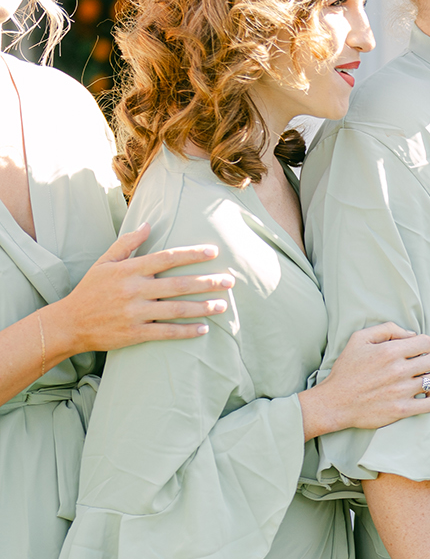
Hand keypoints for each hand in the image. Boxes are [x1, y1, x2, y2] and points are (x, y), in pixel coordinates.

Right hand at [49, 225, 234, 358]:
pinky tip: (204, 328)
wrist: (70, 323)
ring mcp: (135, 312)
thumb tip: (148, 225)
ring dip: (202, 307)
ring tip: (223, 305)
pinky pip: (166, 331)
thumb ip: (127, 243)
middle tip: (230, 281)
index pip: (167, 258)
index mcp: (129, 270)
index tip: (214, 252)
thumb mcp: (104, 262)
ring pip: (176, 309)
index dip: (192, 254)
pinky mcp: (135, 333)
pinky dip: (186, 331)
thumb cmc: (90, 290)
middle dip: (207, 282)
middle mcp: (134, 290)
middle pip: (178, 284)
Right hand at [301, 324, 429, 438]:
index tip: (415, 352)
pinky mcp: (402, 410)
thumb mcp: (359, 339)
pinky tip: (424, 396)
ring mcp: (402, 391)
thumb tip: (412, 335)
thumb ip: (387, 330)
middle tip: (418, 366)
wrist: (334, 403)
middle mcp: (398, 370)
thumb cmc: (346, 370)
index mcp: (390, 351)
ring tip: (421, 380)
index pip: (427, 342)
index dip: (423, 346)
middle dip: (429, 361)